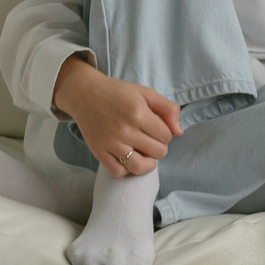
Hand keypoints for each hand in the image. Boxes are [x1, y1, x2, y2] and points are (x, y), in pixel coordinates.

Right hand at [54, 57, 183, 176]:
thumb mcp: (146, 93)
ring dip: (147, 162)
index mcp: (138, 113)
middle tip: (149, 138)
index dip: (166, 132)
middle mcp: (124, 130)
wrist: (85, 93)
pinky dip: (127, 169)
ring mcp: (110, 143)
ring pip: (140, 167)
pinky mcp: (98, 152)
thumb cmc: (118, 93)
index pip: (167, 136)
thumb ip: (168, 109)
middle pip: (158, 152)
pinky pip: (119, 172)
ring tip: (144, 152)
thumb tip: (179, 132)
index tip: (156, 127)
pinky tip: (128, 157)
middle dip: (158, 146)